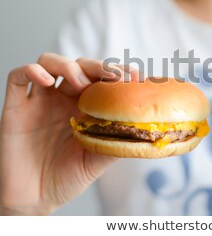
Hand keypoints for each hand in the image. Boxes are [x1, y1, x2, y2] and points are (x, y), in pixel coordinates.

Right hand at [0, 53, 136, 214]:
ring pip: (50, 62)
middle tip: (114, 77)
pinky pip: (18, 76)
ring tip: (80, 84)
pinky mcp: (16, 107)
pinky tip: (47, 81)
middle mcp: (64, 98)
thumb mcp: (98, 159)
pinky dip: (32, 70)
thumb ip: (117, 140)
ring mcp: (40, 100)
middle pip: (80, 65)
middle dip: (99, 66)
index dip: (118, 72)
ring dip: (68, 66)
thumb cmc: (68, 178)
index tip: (136, 75)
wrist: (35, 199)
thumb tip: (144, 129)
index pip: (103, 78)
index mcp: (86, 106)